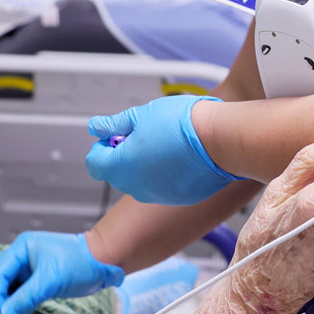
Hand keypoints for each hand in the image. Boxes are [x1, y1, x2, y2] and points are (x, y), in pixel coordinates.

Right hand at [0, 231, 125, 313]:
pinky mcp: (37, 279)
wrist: (104, 263)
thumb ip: (25, 298)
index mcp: (22, 247)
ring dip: (6, 300)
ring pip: (7, 285)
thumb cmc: (81, 262)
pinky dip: (17, 302)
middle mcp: (22, 255)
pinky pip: (19, 291)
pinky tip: (20, 311)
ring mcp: (29, 267)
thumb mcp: (51, 280)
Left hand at [86, 95, 239, 205]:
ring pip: (140, 182)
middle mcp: (136, 188)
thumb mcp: (141, 115)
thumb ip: (114, 125)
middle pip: (117, 174)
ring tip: (166, 143)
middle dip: (123, 155)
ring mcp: (158, 196)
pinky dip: (166, 174)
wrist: (219, 139)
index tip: (119, 134)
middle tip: (144, 134)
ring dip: (144, 165)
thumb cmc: (182, 123)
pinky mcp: (178, 199)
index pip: (94, 163)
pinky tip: (182, 156)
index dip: (103, 145)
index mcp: (121, 167)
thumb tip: (95, 127)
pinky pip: (163, 188)